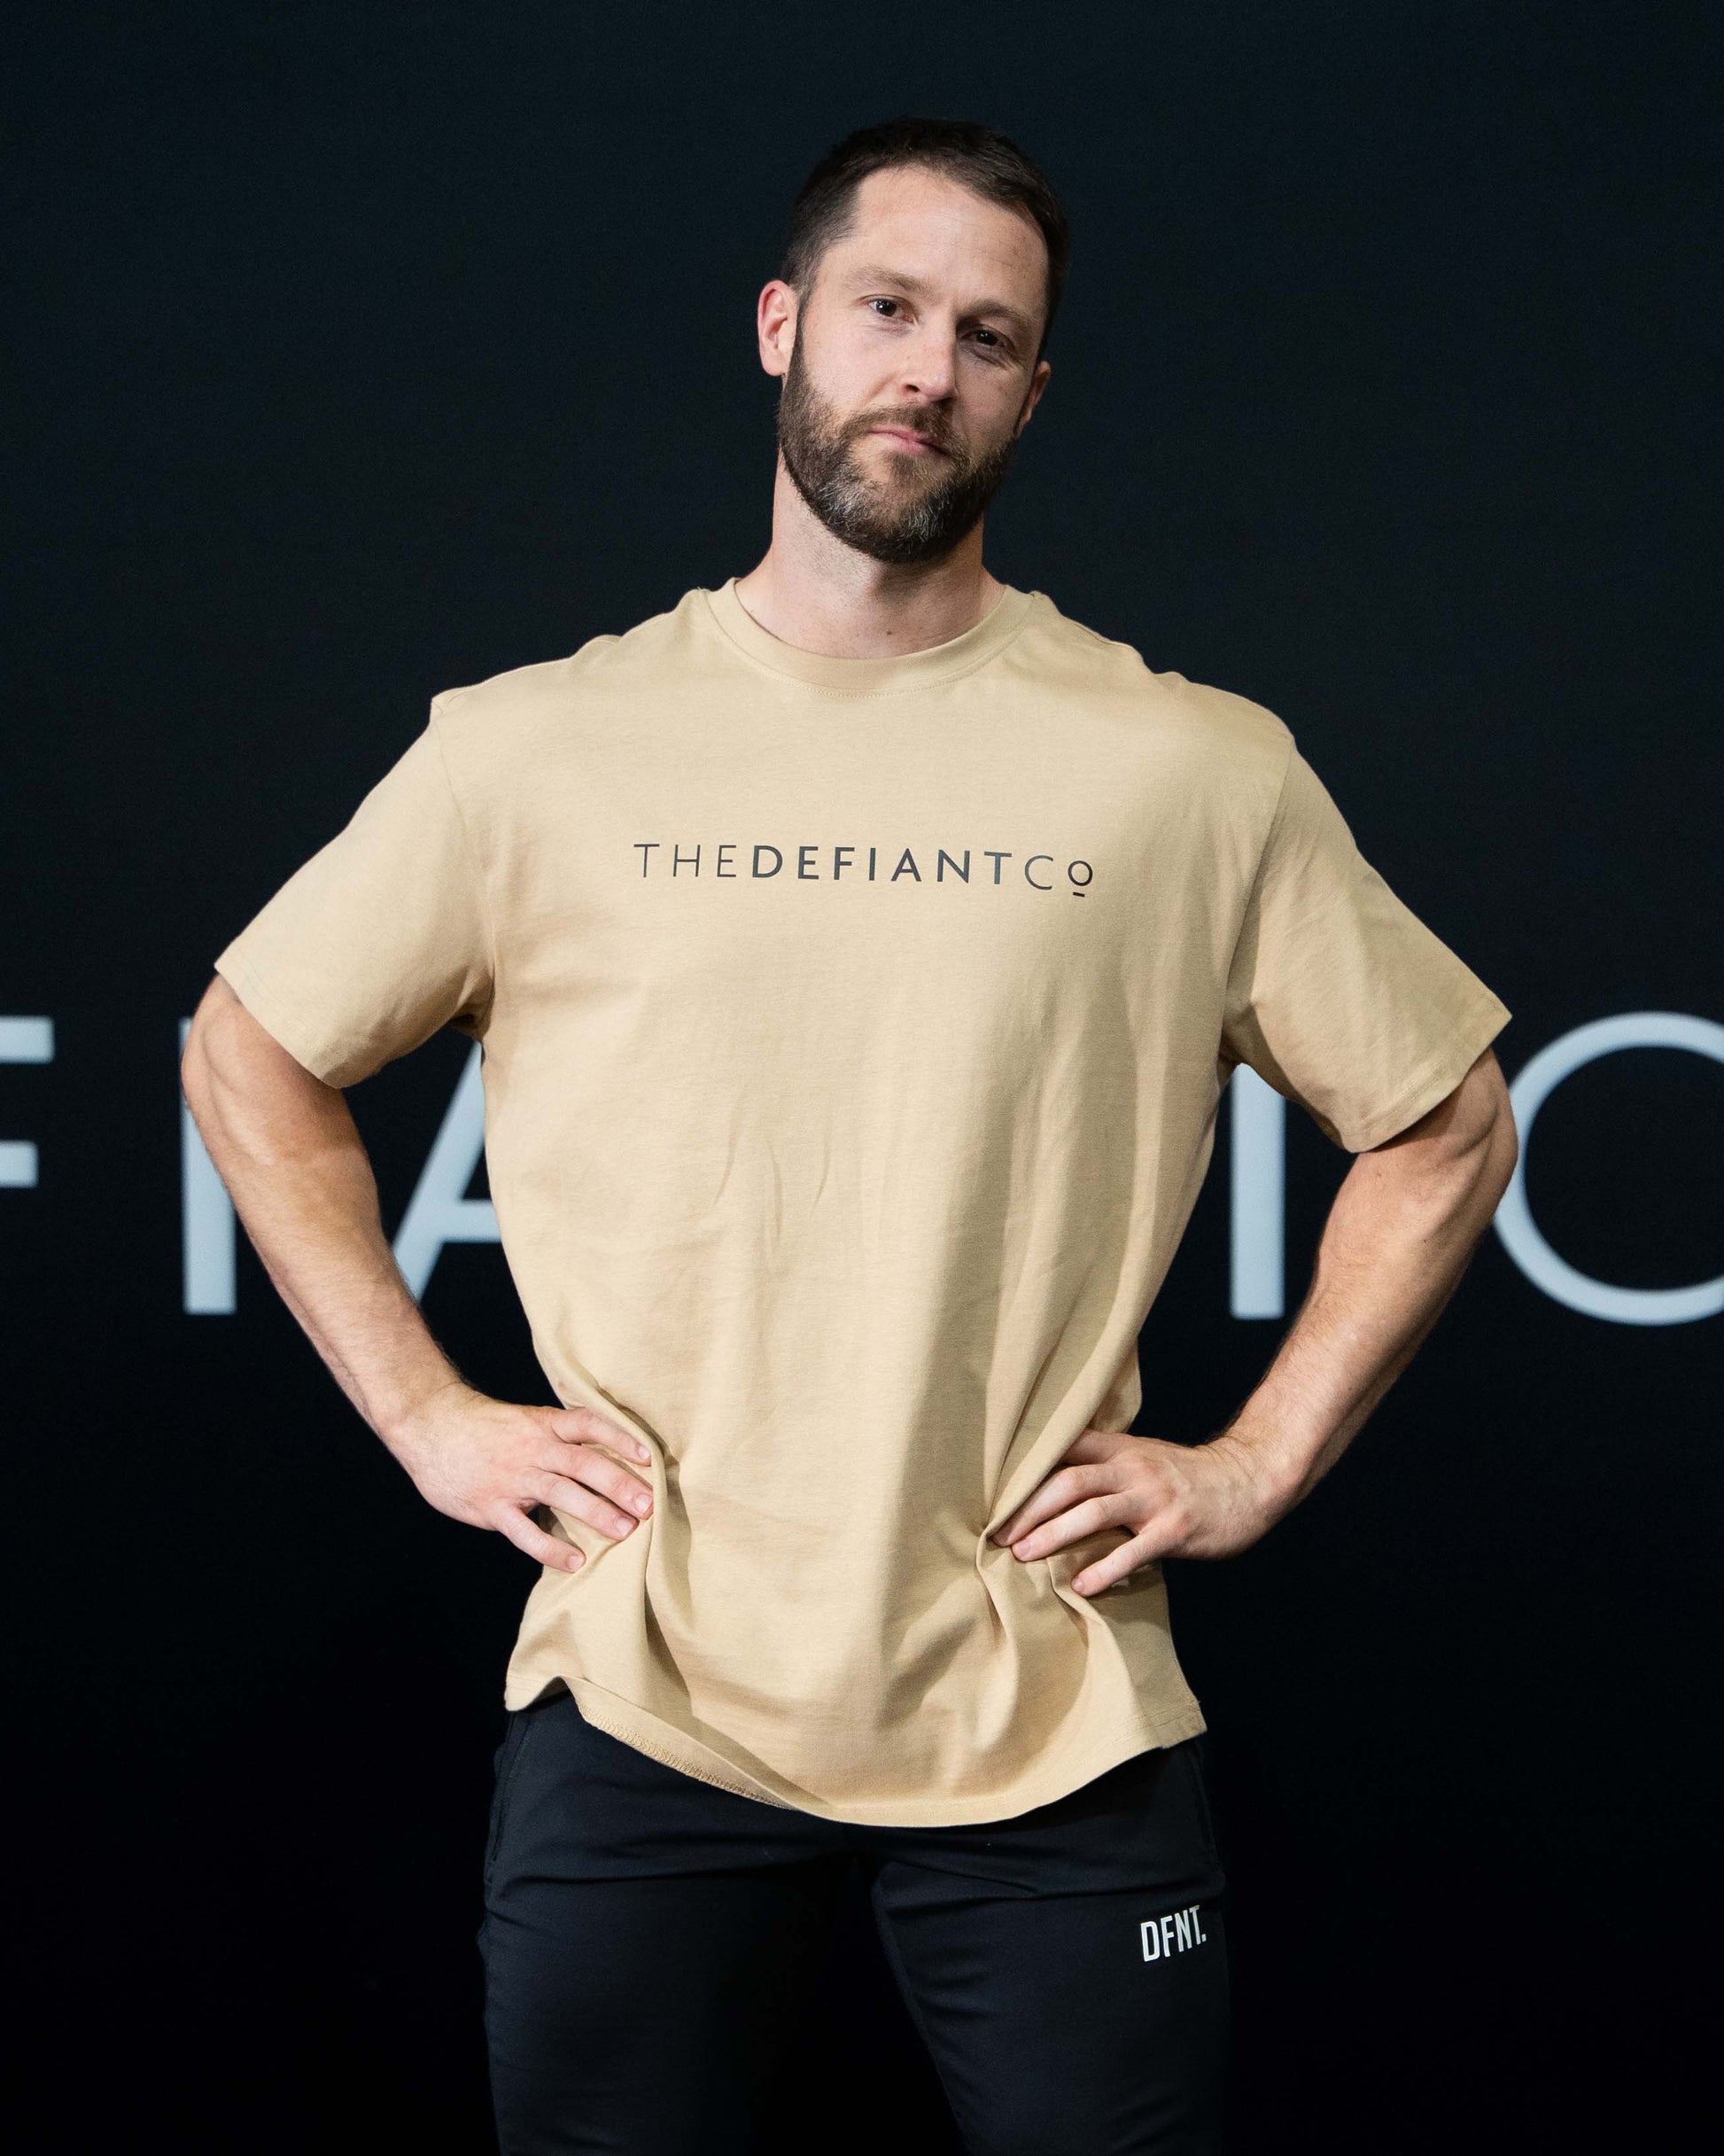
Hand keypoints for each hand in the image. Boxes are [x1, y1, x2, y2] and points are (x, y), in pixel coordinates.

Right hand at [386, 1382, 653, 1572]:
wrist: (431, 1425)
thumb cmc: (484, 1427)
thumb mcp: (525, 1421)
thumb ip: (557, 1438)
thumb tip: (602, 1457)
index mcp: (544, 1424)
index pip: (589, 1424)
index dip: (620, 1438)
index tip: (649, 1456)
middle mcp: (533, 1448)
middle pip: (583, 1463)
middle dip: (619, 1484)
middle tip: (648, 1505)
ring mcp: (512, 1477)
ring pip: (561, 1493)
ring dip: (596, 1512)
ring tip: (625, 1531)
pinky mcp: (492, 1505)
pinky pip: (525, 1531)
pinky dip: (551, 1547)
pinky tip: (575, 1561)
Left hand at [990, 1427, 1281, 1596]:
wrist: (1249, 1479)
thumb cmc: (1188, 1475)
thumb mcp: (1143, 1457)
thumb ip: (1104, 1466)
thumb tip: (1052, 1485)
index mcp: (1120, 1449)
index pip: (1064, 1451)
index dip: (1027, 1472)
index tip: (994, 1494)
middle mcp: (1132, 1469)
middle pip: (1068, 1482)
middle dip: (1028, 1509)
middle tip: (999, 1535)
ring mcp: (1154, 1499)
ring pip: (1092, 1512)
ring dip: (1052, 1534)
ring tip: (1023, 1556)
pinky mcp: (1174, 1529)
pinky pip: (1133, 1550)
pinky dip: (1105, 1569)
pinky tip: (1082, 1585)